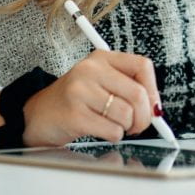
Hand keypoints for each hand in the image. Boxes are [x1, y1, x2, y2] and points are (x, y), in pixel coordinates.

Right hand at [21, 50, 160, 145]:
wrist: (37, 115)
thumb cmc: (74, 101)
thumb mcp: (100, 83)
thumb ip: (127, 89)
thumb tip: (156, 109)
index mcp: (101, 58)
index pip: (142, 66)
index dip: (153, 90)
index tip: (152, 105)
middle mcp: (90, 70)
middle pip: (138, 94)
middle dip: (144, 117)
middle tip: (137, 125)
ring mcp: (80, 91)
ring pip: (126, 115)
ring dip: (126, 128)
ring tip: (112, 125)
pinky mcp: (75, 115)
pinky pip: (112, 131)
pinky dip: (113, 136)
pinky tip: (100, 131)